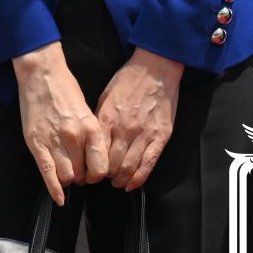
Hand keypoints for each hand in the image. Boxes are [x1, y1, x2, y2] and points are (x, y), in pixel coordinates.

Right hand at [12, 43, 107, 203]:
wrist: (43, 75)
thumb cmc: (67, 90)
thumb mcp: (88, 111)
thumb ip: (92, 136)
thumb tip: (95, 160)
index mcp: (91, 128)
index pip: (101, 167)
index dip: (97, 174)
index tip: (93, 172)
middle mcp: (75, 137)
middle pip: (82, 175)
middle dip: (82, 177)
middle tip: (78, 172)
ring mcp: (55, 141)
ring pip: (66, 177)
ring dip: (68, 179)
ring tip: (67, 172)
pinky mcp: (37, 144)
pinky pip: (47, 174)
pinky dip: (54, 190)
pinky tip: (59, 198)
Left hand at [96, 48, 183, 189]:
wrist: (156, 67)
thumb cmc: (129, 80)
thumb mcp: (105, 97)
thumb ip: (100, 121)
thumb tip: (93, 143)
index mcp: (108, 120)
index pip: (96, 155)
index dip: (92, 169)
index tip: (91, 173)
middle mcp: (125, 130)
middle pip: (112, 166)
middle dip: (106, 177)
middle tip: (104, 179)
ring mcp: (144, 134)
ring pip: (129, 169)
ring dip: (121, 180)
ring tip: (118, 182)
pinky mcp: (160, 136)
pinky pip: (149, 164)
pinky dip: (139, 179)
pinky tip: (132, 184)